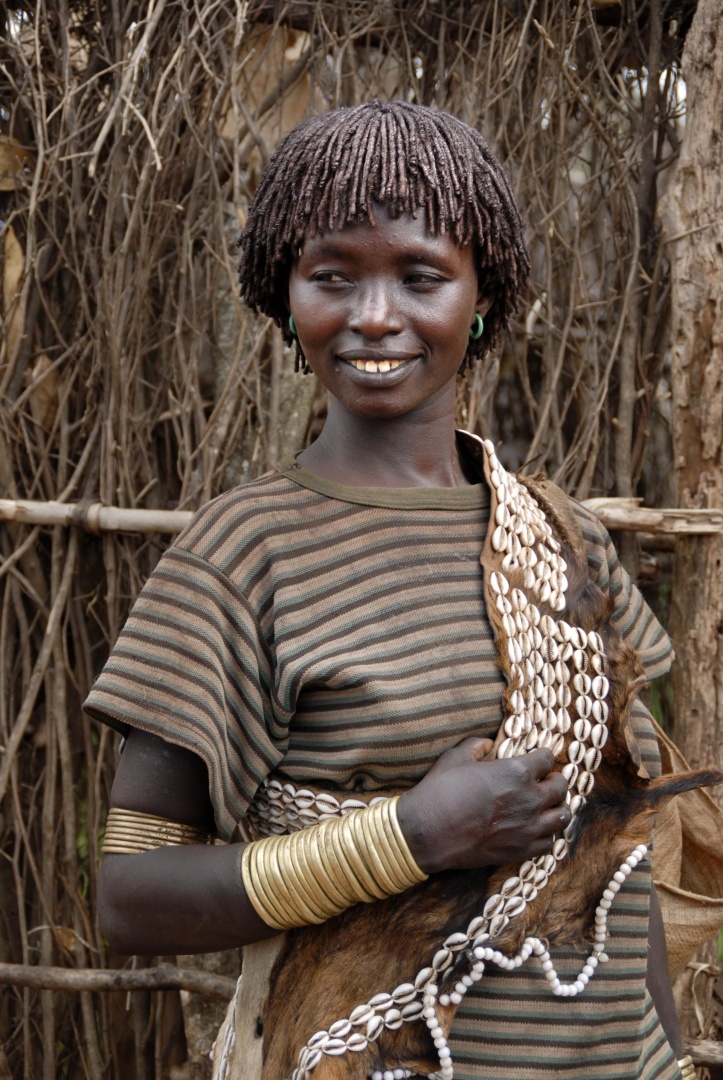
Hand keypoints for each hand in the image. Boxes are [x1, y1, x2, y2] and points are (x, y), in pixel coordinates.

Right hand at [397, 737, 569, 874]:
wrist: (428, 832)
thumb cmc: (441, 790)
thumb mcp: (456, 757)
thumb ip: (476, 745)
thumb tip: (487, 743)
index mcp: (517, 772)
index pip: (547, 760)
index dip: (544, 757)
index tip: (540, 758)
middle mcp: (530, 799)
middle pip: (560, 787)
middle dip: (556, 781)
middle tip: (548, 780)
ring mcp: (528, 828)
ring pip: (562, 817)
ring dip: (558, 808)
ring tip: (549, 806)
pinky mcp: (520, 851)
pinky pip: (549, 843)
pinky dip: (547, 835)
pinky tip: (537, 830)